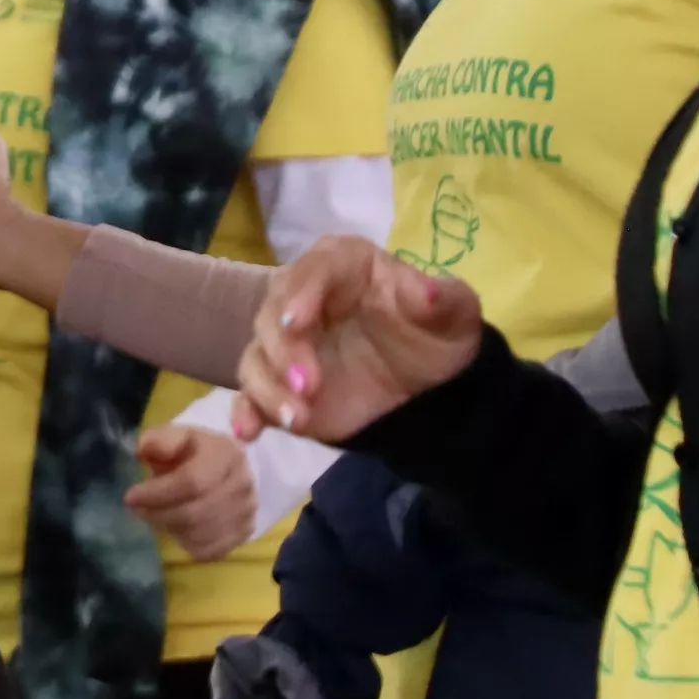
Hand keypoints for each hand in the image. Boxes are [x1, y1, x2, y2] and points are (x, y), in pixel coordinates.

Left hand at [127, 422, 258, 560]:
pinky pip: (210, 550)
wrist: (220, 466)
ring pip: (201, 535)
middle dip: (158, 514)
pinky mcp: (244, 532)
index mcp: (226, 452)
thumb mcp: (171, 435)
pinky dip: (187, 543)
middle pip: (195, 513)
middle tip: (137, 510)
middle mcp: (242, 483)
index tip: (130, 496)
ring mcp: (247, 510)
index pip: (192, 482)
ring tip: (155, 516)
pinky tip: (175, 528)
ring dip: (169, 528)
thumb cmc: (189, 450)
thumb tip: (144, 452)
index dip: (157, 494)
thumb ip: (156, 440)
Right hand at [239, 235, 484, 440]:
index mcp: (341, 267)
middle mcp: (301, 299)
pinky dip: (246, 411)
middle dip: (284, 351)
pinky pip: (250, 394)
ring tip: (297, 419)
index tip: (298, 321)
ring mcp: (285, 345)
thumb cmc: (433, 335)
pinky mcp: (278, 385)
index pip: (313, 270)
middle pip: (273, 316)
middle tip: (309, 386)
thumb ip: (441, 299)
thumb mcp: (453, 314)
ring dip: (269, 387)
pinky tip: (248, 432)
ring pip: (257, 357)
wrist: (429, 386)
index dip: (301, 293)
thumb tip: (426, 292)